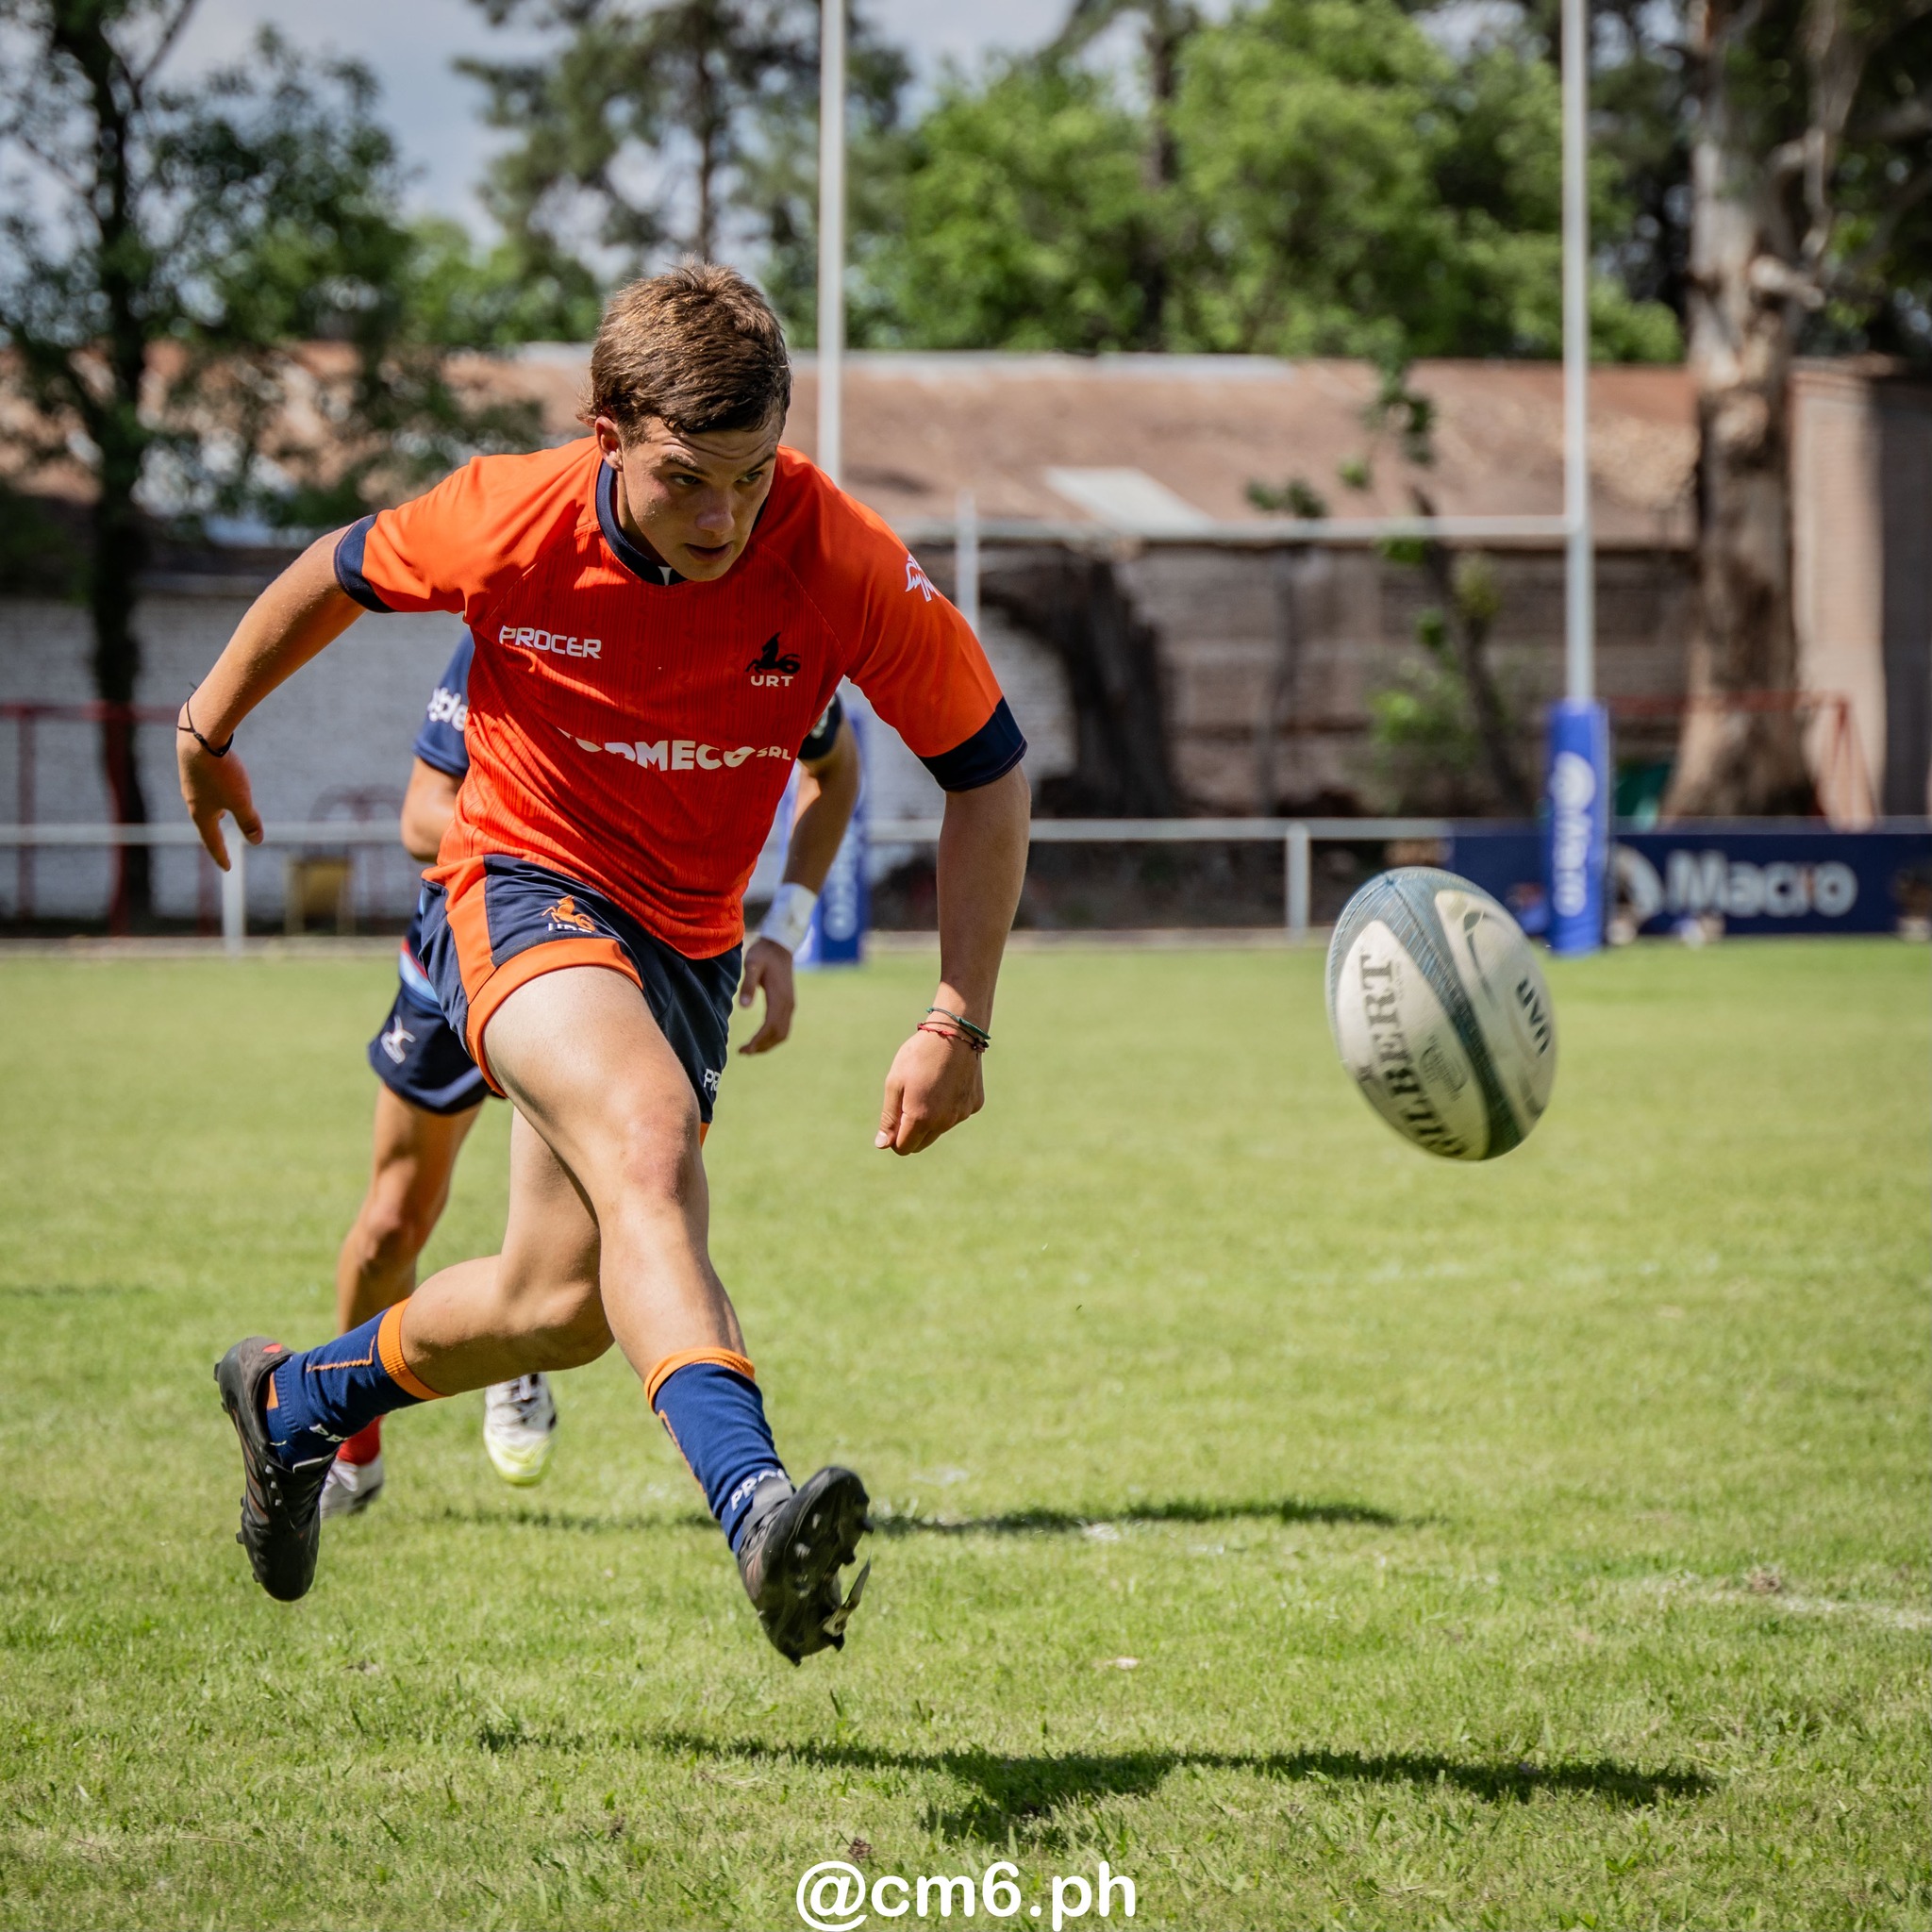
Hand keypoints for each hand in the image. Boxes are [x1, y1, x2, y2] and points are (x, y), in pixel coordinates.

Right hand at [177, 718, 261, 870]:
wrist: (198, 735)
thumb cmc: (219, 772)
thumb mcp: (241, 800)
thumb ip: (248, 821)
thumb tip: (256, 841)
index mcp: (201, 812)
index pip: (212, 840)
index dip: (221, 855)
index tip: (227, 868)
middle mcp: (192, 798)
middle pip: (205, 820)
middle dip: (214, 832)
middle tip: (219, 844)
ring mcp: (190, 780)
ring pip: (203, 801)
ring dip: (213, 811)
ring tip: (220, 815)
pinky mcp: (193, 764)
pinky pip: (203, 783)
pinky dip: (211, 791)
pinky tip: (215, 784)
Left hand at [735, 937, 796, 1053]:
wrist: (780, 946)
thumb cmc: (763, 954)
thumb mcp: (751, 965)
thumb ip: (747, 984)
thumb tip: (743, 1007)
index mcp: (779, 997)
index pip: (770, 1026)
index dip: (758, 1041)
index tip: (744, 1049)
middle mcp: (788, 1004)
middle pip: (778, 1034)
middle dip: (762, 1046)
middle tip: (743, 1052)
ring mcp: (790, 1005)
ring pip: (783, 1033)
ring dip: (768, 1044)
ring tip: (750, 1049)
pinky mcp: (789, 1004)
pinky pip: (784, 1027)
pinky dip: (773, 1037)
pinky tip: (761, 1039)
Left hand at [875, 1027, 983, 1154]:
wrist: (956, 1032)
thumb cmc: (919, 1055)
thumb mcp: (895, 1083)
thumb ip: (889, 1117)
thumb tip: (882, 1145)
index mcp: (921, 1118)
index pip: (903, 1148)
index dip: (894, 1137)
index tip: (894, 1116)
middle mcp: (944, 1122)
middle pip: (921, 1144)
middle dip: (911, 1131)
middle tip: (908, 1101)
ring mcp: (962, 1114)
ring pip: (939, 1129)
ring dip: (930, 1117)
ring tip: (929, 1085)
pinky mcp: (974, 1104)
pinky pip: (956, 1114)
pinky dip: (949, 1105)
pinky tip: (947, 1081)